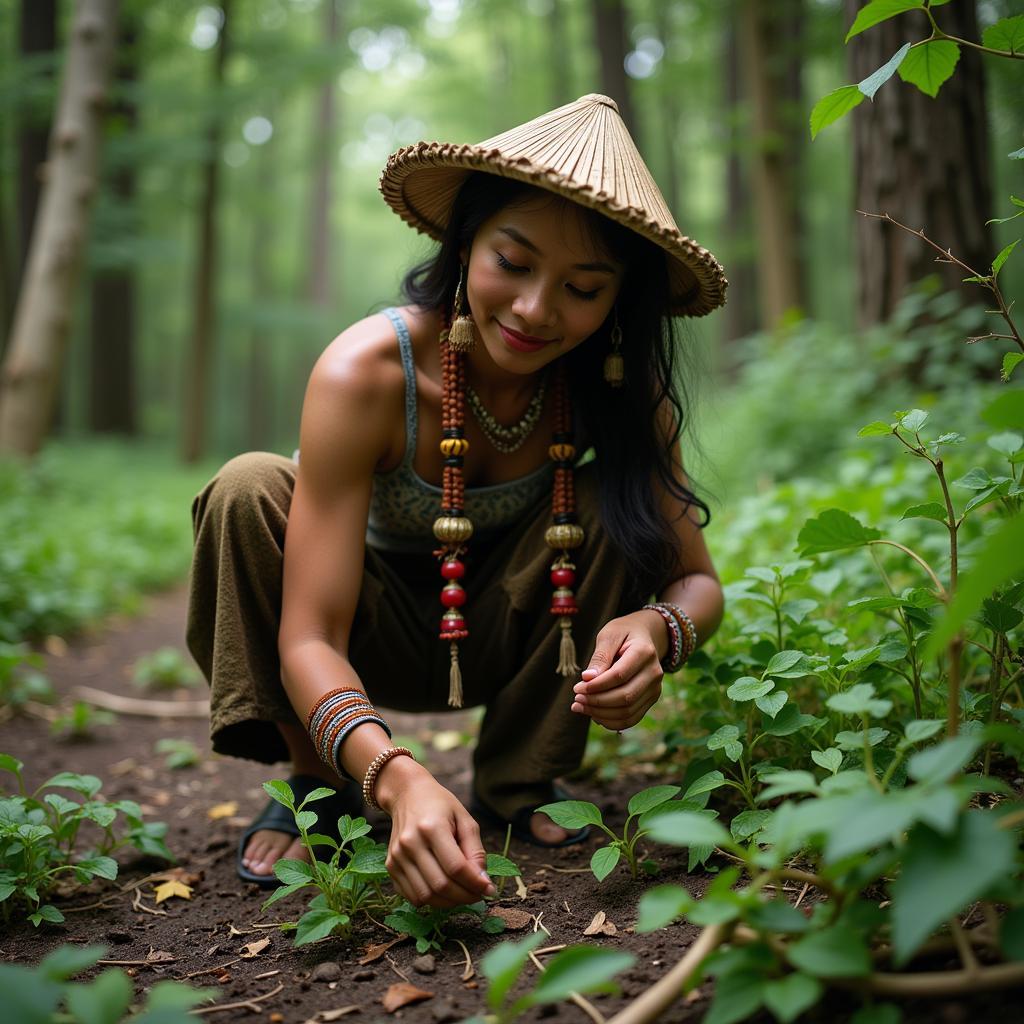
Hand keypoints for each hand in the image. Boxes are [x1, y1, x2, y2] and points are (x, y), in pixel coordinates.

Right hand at [375, 756, 495, 908]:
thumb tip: (483, 882)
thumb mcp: (465, 819)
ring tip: (463, 894)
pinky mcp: (390, 866)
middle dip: (465, 897)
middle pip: (441, 885)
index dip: (475, 884)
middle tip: (478, 895)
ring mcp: (397, 856)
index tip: (490, 890)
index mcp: (431, 827)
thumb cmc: (441, 806)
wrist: (407, 794)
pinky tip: (444, 891)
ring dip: (449, 903)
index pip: (456, 867)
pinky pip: (413, 897)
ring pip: (426, 896)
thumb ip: (475, 850)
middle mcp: (410, 843)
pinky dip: (432, 901)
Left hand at [571, 610, 664, 730]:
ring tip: (581, 707)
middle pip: (625, 697)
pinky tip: (594, 714)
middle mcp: (654, 673)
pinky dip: (611, 721)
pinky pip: (631, 719)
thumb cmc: (623, 633)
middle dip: (597, 702)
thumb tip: (588, 679)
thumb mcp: (609, 635)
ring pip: (628, 712)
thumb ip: (600, 656)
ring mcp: (655, 688)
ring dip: (601, 714)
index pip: (619, 676)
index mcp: (644, 652)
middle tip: (577, 698)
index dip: (596, 686)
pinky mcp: (650, 699)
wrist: (644, 635)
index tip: (577, 687)